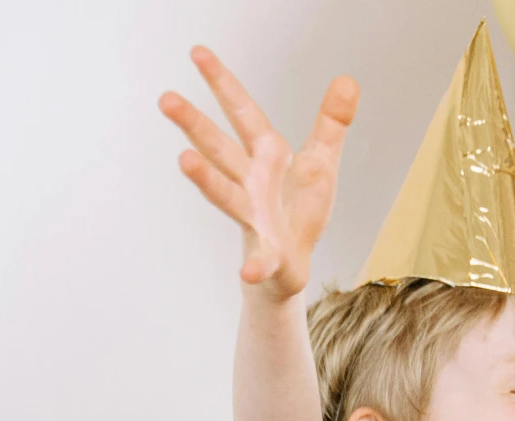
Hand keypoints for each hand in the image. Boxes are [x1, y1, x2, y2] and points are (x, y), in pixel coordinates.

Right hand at [159, 48, 357, 299]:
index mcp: (266, 156)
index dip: (222, 83)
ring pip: (226, 195)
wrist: (292, 264)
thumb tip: (348, 80)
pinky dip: (254, 267)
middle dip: (195, 125)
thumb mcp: (321, 162)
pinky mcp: (268, 256)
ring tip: (184, 161)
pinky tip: (248, 273)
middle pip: (219, 148)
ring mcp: (255, 219)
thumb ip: (332, 123)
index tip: (197, 53)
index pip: (242, 112)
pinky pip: (259, 261)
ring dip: (206, 180)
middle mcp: (251, 183)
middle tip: (166, 99)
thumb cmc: (299, 210)